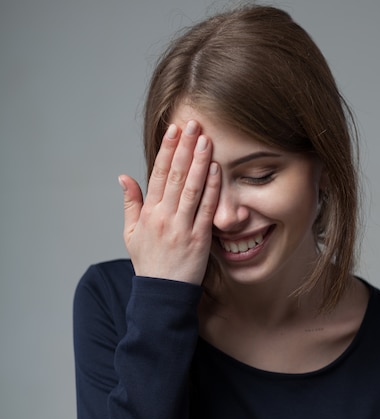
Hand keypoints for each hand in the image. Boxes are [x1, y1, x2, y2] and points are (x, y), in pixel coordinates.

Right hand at [118, 120, 219, 283]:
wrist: (162, 293)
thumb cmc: (148, 263)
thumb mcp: (130, 233)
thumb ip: (130, 203)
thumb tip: (124, 177)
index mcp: (148, 214)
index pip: (158, 174)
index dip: (167, 150)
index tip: (174, 130)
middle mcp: (164, 217)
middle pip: (176, 176)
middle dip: (185, 147)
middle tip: (194, 124)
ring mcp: (182, 227)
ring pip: (192, 188)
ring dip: (199, 162)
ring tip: (206, 140)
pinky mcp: (199, 238)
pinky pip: (207, 209)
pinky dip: (212, 188)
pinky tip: (216, 170)